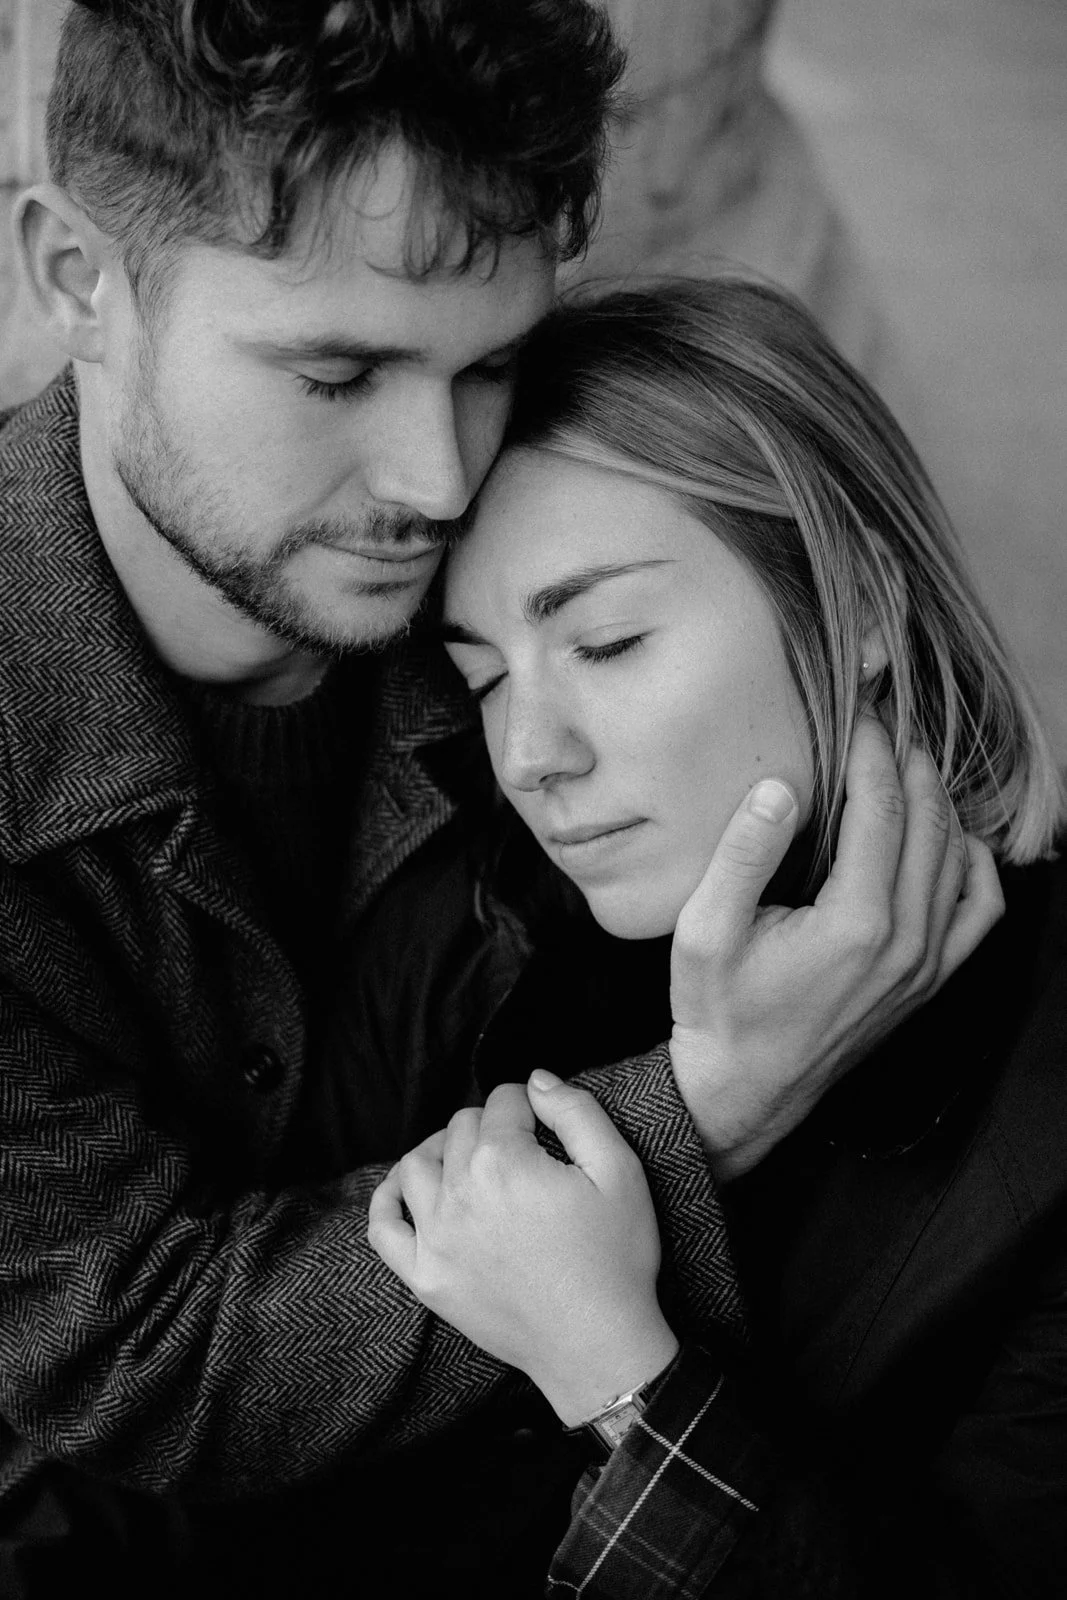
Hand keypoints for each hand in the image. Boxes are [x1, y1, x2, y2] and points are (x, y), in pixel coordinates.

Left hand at [368, 1074, 678, 1424]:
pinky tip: (410, 1191)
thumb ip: (577, 1110)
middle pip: (460, 1127)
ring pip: (417, 1163)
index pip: (503, 1100)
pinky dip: (390, 1198)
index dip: (529, 1104)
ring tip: (471, 1162)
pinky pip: (382, 1226)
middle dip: (490, 1126)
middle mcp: (458, 1193)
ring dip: (442, 1151)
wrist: (598, 1347)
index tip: (546, 1124)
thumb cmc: (615, 1259)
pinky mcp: (424, 1277)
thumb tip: (535, 1080)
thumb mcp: (620, 1171)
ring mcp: (434, 1238)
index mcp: (503, 1162)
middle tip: (521, 1149)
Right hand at [670, 718, 1004, 1179]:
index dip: (872, 748)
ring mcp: (927, 964)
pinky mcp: (931, 980)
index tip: (857, 712)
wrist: (743, 1091)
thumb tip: (779, 789)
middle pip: (928, 821)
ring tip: (904, 764)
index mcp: (856, 923)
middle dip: (908, 761)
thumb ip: (742, 856)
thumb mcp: (703, 932)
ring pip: (958, 857)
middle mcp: (907, 941)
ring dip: (936, 800)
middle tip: (881, 722)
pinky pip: (981, 908)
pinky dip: (972, 861)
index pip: (882, 806)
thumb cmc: (716, 1010)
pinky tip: (943, 836)